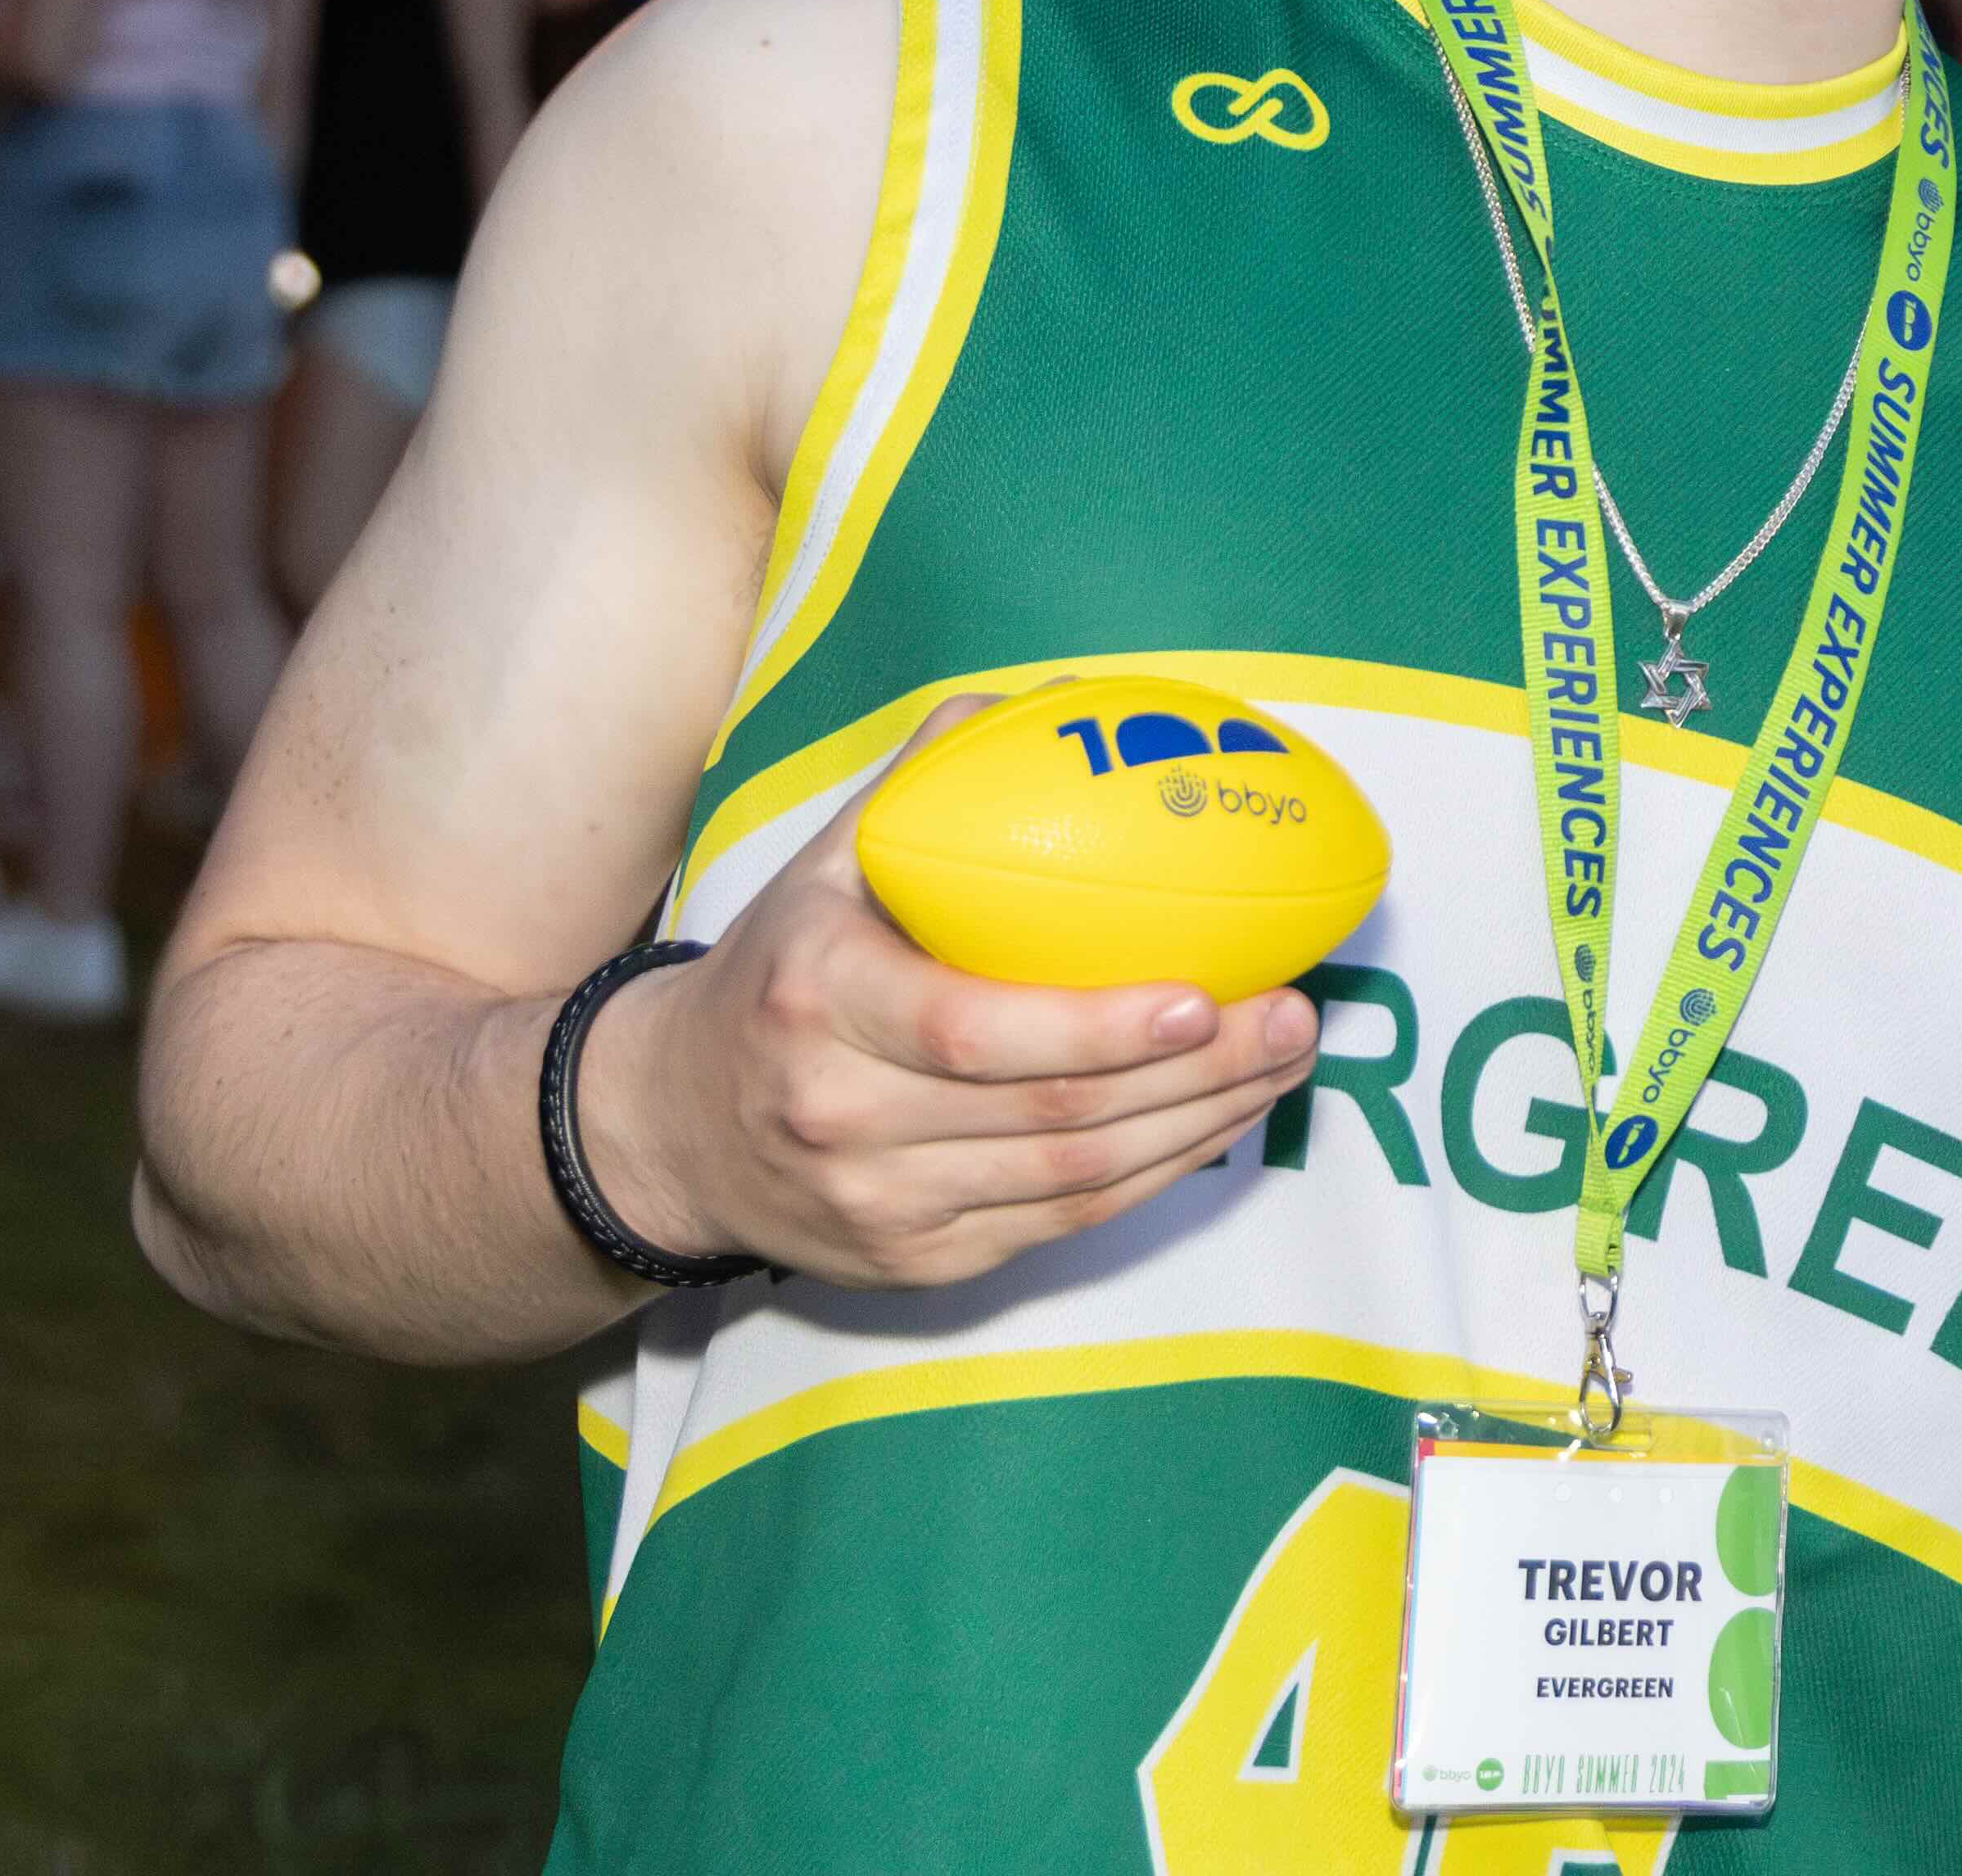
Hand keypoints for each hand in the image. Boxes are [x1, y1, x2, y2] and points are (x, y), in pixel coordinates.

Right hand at [576, 695, 1324, 1290]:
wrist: (667, 1126)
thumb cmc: (781, 972)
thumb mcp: (824, 866)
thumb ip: (931, 781)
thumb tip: (1061, 697)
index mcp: (821, 1002)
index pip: (976, 1031)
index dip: (1102, 1028)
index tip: (1206, 992)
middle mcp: (842, 1116)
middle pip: (1051, 1117)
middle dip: (1199, 1074)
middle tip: (1294, 1018)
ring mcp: (879, 1205)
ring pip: (1073, 1180)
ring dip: (1202, 1125)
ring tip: (1286, 1061)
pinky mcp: (914, 1264)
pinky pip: (1061, 1223)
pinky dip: (1157, 1175)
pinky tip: (1222, 1120)